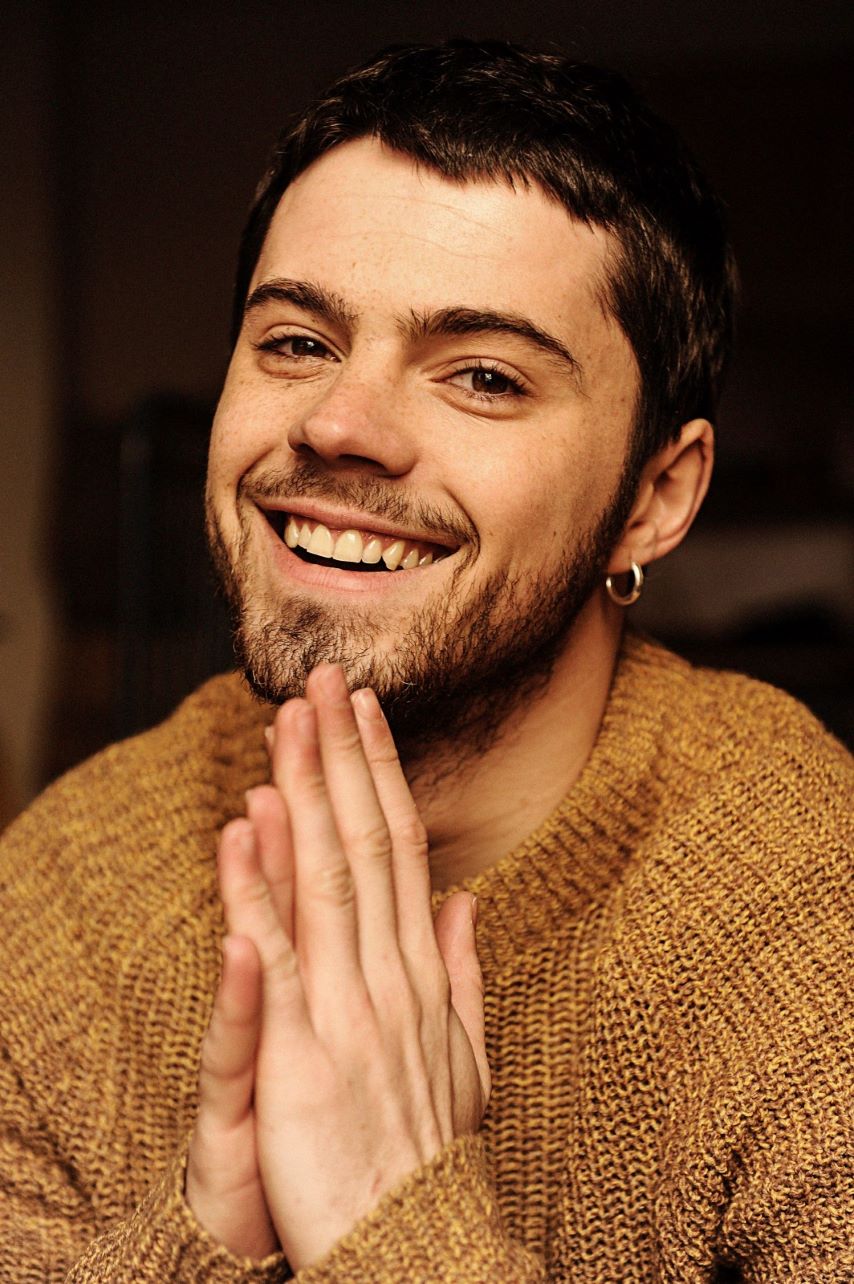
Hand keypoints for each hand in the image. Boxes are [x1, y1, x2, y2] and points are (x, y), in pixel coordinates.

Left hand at [189, 663, 488, 1269]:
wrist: (420, 1246)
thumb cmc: (432, 1152)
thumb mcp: (466, 1054)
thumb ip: (464, 969)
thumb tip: (466, 897)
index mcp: (425, 970)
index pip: (403, 847)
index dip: (380, 774)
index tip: (363, 713)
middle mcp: (393, 975)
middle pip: (366, 843)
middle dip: (341, 758)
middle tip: (323, 682)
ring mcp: (350, 1012)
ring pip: (326, 881)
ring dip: (305, 797)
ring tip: (285, 726)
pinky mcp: (302, 1058)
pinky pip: (275, 963)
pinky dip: (256, 895)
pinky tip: (240, 833)